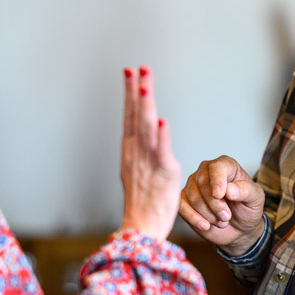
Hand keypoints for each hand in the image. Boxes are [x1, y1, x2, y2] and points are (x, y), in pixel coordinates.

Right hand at [118, 66, 181, 240]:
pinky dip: (161, 136)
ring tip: (146, 87)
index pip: (129, 115)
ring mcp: (148, 162)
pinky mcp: (164, 172)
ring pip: (146, 129)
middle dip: (136, 90)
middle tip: (138, 68)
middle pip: (135, 116)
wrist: (141, 227)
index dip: (130, 93)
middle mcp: (136, 153)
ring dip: (146, 107)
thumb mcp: (137, 171)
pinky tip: (161, 120)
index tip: (130, 73)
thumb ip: (141, 151)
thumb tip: (148, 132)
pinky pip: (161, 151)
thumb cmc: (143, 202)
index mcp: (130, 151)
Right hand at [179, 156, 265, 254]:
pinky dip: (193, 218)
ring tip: (221, 221)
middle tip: (226, 216)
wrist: (239, 229)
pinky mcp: (184, 201)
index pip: (217, 166)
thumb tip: (229, 190)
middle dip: (214, 203)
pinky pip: (181, 206)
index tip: (220, 195)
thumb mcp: (256, 199)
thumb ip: (246, 191)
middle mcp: (207, 172)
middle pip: (202, 182)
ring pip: (193, 196)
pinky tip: (205, 225)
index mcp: (226, 166)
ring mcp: (193, 186)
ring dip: (208, 213)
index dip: (217, 181)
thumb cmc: (247, 209)